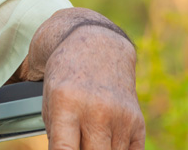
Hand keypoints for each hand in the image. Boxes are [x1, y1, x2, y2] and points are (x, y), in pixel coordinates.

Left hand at [40, 26, 145, 148]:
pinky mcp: (137, 123)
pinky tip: (107, 138)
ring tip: (90, 134)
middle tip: (78, 140)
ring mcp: (120, 118)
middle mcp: (96, 110)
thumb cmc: (68, 77)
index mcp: (66, 103)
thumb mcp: (50, 101)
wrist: (98, 49)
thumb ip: (57, 135)